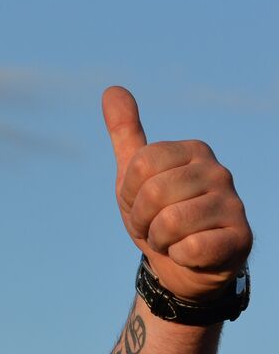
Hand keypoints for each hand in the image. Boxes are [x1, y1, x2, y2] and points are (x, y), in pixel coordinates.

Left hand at [103, 86, 250, 299]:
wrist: (182, 265)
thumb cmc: (158, 214)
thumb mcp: (134, 175)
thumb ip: (126, 133)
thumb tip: (112, 89)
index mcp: (193, 151)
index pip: (140, 165)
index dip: (131, 193)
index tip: (142, 202)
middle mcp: (219, 171)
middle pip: (153, 193)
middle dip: (143, 219)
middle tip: (156, 225)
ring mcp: (234, 204)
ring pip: (170, 222)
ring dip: (160, 239)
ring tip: (172, 239)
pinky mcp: (241, 237)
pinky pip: (191, 248)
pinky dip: (180, 256)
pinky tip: (191, 253)